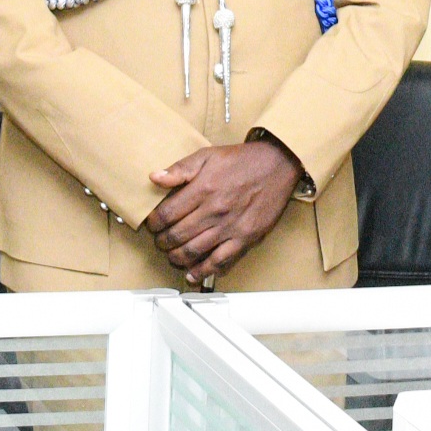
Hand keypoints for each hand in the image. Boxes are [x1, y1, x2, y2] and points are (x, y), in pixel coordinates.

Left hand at [144, 137, 301, 284]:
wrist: (278, 165)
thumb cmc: (242, 161)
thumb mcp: (207, 156)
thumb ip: (179, 168)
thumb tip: (154, 178)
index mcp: (202, 189)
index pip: (167, 213)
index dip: (154, 223)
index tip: (152, 225)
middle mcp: (214, 210)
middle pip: (177, 235)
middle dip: (162, 242)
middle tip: (160, 241)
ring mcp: (230, 227)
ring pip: (194, 251)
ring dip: (177, 258)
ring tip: (172, 256)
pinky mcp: (245, 238)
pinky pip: (221, 260)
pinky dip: (204, 271)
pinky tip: (193, 274)